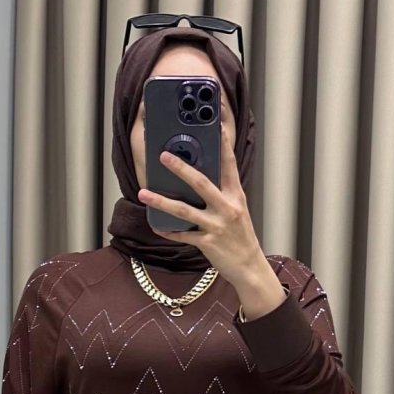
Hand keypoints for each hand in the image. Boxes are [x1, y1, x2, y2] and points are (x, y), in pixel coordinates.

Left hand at [137, 122, 267, 291]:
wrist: (250, 266)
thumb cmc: (240, 236)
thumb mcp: (237, 210)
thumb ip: (221, 193)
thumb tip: (198, 178)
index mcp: (236, 196)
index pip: (229, 165)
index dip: (223, 145)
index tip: (215, 127)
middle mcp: (227, 208)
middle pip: (202, 183)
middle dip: (181, 168)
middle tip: (164, 156)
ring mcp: (217, 226)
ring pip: (185, 210)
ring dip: (162, 201)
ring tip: (144, 193)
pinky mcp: (208, 244)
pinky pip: (183, 235)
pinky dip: (169, 231)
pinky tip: (156, 225)